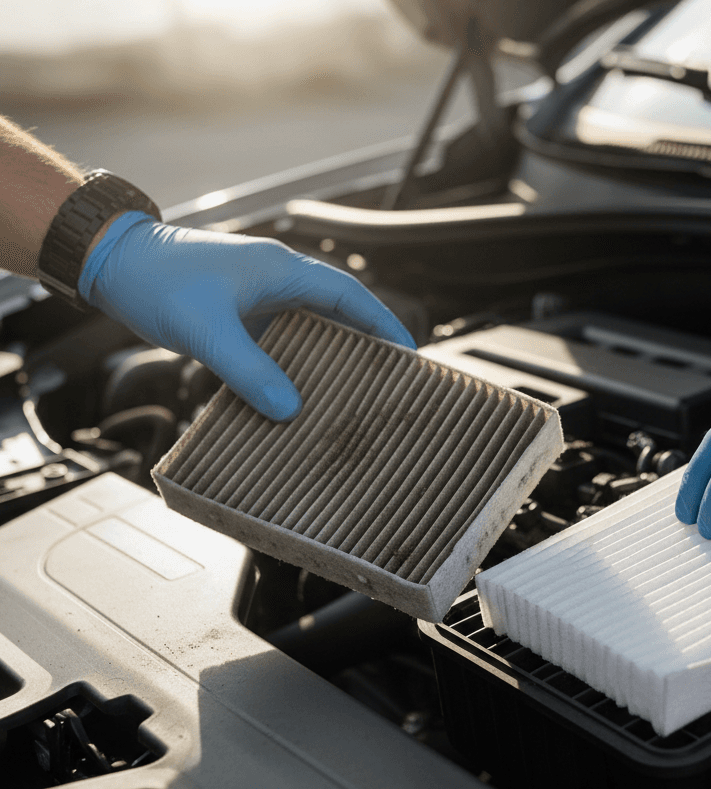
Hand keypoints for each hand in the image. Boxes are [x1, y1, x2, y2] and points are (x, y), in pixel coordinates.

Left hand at [79, 212, 415, 420]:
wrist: (111, 263)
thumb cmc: (158, 280)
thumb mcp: (208, 330)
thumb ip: (250, 371)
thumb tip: (291, 411)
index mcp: (283, 271)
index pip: (350, 296)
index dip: (383, 325)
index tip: (408, 356)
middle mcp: (278, 281)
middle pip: (337, 315)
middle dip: (363, 347)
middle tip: (386, 384)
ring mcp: (259, 298)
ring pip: (309, 331)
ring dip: (328, 359)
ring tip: (348, 396)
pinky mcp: (241, 316)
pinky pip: (280, 343)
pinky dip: (294, 366)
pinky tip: (296, 395)